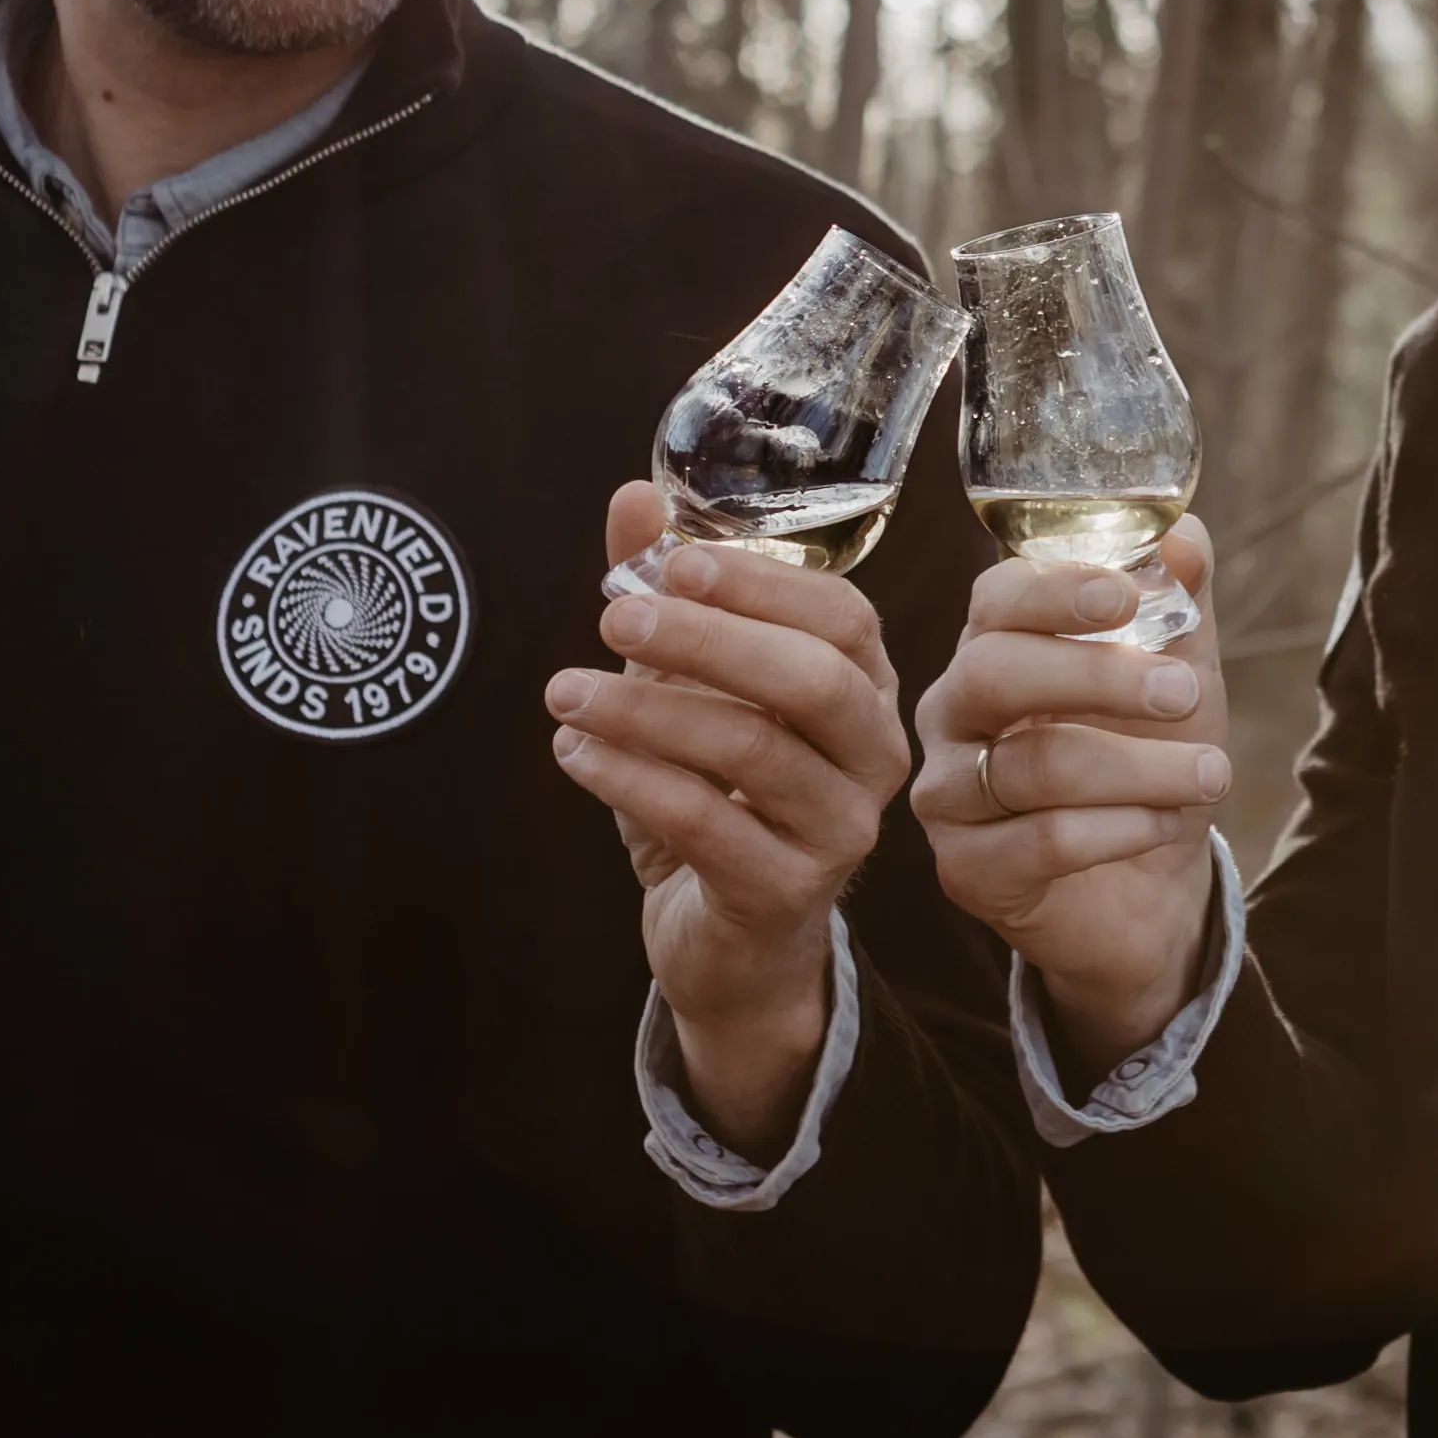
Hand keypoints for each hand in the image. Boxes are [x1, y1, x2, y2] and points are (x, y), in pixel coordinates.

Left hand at [548, 483, 911, 1156]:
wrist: (731, 940)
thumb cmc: (716, 795)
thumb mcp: (687, 687)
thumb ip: (668, 592)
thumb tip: (633, 497)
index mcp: (864, 688)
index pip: (841, 615)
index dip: (758, 581)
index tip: (672, 558)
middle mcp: (873, 754)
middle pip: (812, 679)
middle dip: (707, 638)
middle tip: (613, 619)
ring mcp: (841, 829)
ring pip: (753, 752)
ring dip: (646, 711)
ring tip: (564, 691)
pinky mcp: (788, 892)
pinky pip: (708, 824)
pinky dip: (629, 779)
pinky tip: (574, 750)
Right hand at [911, 521, 1229, 1075]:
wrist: (1148, 884)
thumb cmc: (1147, 755)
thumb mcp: (1177, 672)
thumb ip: (1179, 602)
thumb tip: (1185, 534)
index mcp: (993, 644)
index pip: (995, 598)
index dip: (1053, 590)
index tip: (1125, 596)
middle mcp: (952, 712)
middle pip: (993, 673)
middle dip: (1098, 678)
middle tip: (1185, 694)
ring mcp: (949, 794)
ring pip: (1028, 766)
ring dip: (1136, 768)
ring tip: (1210, 774)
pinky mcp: (967, 870)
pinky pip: (1039, 843)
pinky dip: (1118, 830)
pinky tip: (1167, 824)